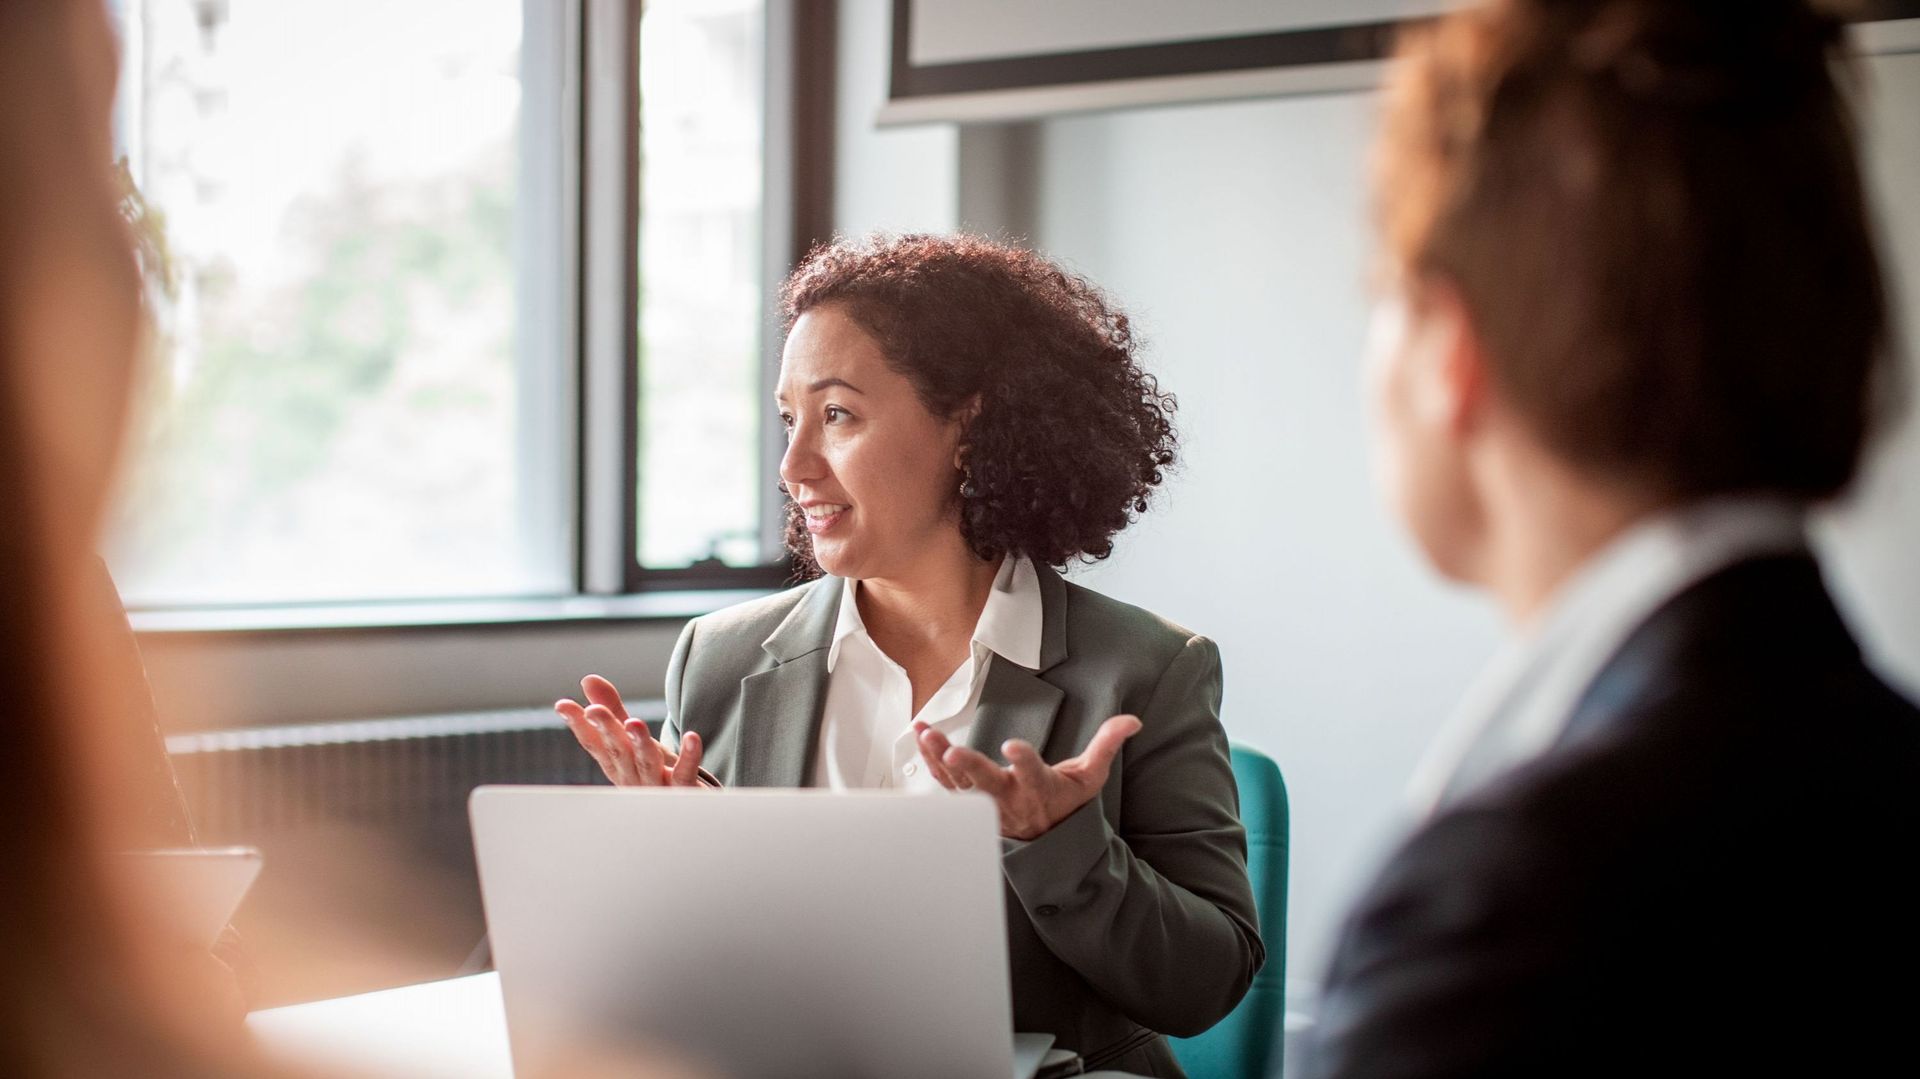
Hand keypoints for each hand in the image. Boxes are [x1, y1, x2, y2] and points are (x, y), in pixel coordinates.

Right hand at [555, 674, 704, 786]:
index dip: (578, 725)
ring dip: (639, 743)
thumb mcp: (630, 738)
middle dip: (606, 730)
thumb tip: (588, 679)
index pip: (593, 742)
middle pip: (617, 751)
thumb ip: (612, 709)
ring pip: (646, 763)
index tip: (563, 705)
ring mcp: (656, 785)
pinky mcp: (683, 789)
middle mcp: (631, 776)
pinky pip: (685, 774)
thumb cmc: (652, 769)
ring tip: (634, 723)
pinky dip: (689, 757)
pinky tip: (692, 738)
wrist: (685, 805)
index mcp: (616, 763)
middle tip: (594, 711)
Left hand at [913, 715, 1142, 839]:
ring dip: (940, 759)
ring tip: (927, 734)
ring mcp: (986, 803)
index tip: (1012, 746)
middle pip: (988, 785)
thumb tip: (1133, 720)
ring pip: (959, 784)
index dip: (1024, 761)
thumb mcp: (1091, 777)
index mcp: (1041, 790)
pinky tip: (922, 738)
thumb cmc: (1066, 803)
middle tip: (953, 752)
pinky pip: (946, 784)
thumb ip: (1106, 745)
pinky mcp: (969, 802)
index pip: (1034, 775)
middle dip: (970, 768)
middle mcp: (1010, 799)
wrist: (1044, 842)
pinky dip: (931, 762)